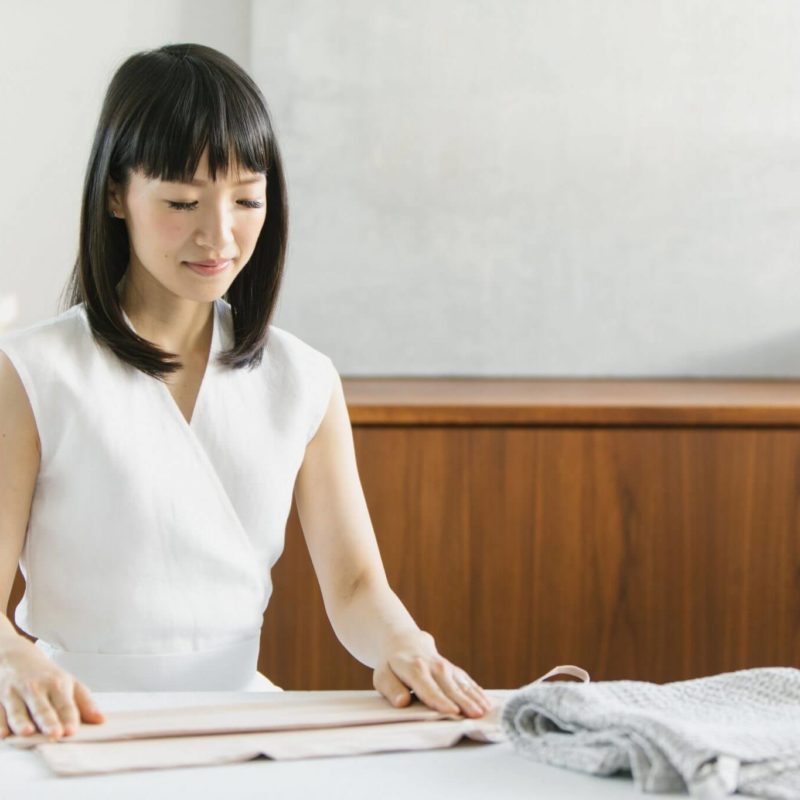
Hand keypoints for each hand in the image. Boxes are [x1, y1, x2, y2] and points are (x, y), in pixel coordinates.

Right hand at [0, 637, 104, 739]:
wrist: (15, 657)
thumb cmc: (47, 676)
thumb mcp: (69, 683)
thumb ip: (84, 702)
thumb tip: (101, 721)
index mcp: (57, 685)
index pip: (64, 703)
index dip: (68, 717)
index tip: (72, 731)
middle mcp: (35, 689)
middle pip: (42, 708)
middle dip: (48, 721)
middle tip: (55, 734)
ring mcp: (14, 694)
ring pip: (17, 711)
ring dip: (21, 722)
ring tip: (27, 732)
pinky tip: (2, 734)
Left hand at [373, 630, 492, 717]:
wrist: (405, 642)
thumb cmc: (392, 666)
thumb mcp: (383, 676)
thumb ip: (391, 689)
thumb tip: (402, 701)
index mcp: (414, 669)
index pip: (428, 687)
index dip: (440, 700)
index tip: (451, 711)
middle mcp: (433, 666)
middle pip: (449, 687)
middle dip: (463, 701)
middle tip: (476, 715)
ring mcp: (446, 667)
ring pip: (462, 684)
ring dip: (474, 698)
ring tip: (486, 711)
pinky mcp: (454, 670)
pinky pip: (467, 681)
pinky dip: (477, 692)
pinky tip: (487, 703)